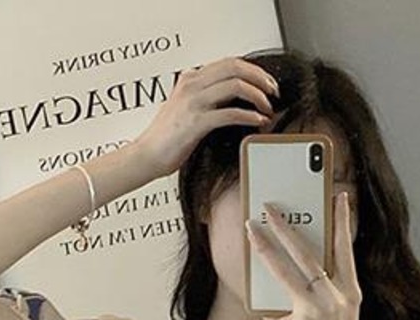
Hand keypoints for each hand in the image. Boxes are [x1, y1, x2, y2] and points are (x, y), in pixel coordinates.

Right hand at [135, 57, 277, 179]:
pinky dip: (250, 116)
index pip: (229, 62)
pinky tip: (258, 122)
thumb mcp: (184, 109)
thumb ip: (204, 98)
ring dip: (258, 96)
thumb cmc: (166, 139)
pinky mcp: (196, 122)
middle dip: (260, 77)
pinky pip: (231, 112)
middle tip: (273, 91)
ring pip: (236, 85)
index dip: (252, 69)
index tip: (265, 82)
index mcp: (190, 78)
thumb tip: (230, 100)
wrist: (146, 156)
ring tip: (267, 108)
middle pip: (235, 67)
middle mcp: (192, 84)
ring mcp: (194, 102)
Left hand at [247, 191, 363, 319]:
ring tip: (252, 231)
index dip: (342, 222)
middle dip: (288, 227)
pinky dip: (268, 310)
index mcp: (351, 293)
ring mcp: (320, 310)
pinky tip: (257, 306)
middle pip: (309, 253)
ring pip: (289, 270)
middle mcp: (338, 297)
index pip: (346, 249)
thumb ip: (319, 301)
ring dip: (267, 248)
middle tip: (271, 208)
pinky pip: (277, 311)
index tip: (339, 198)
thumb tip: (292, 292)